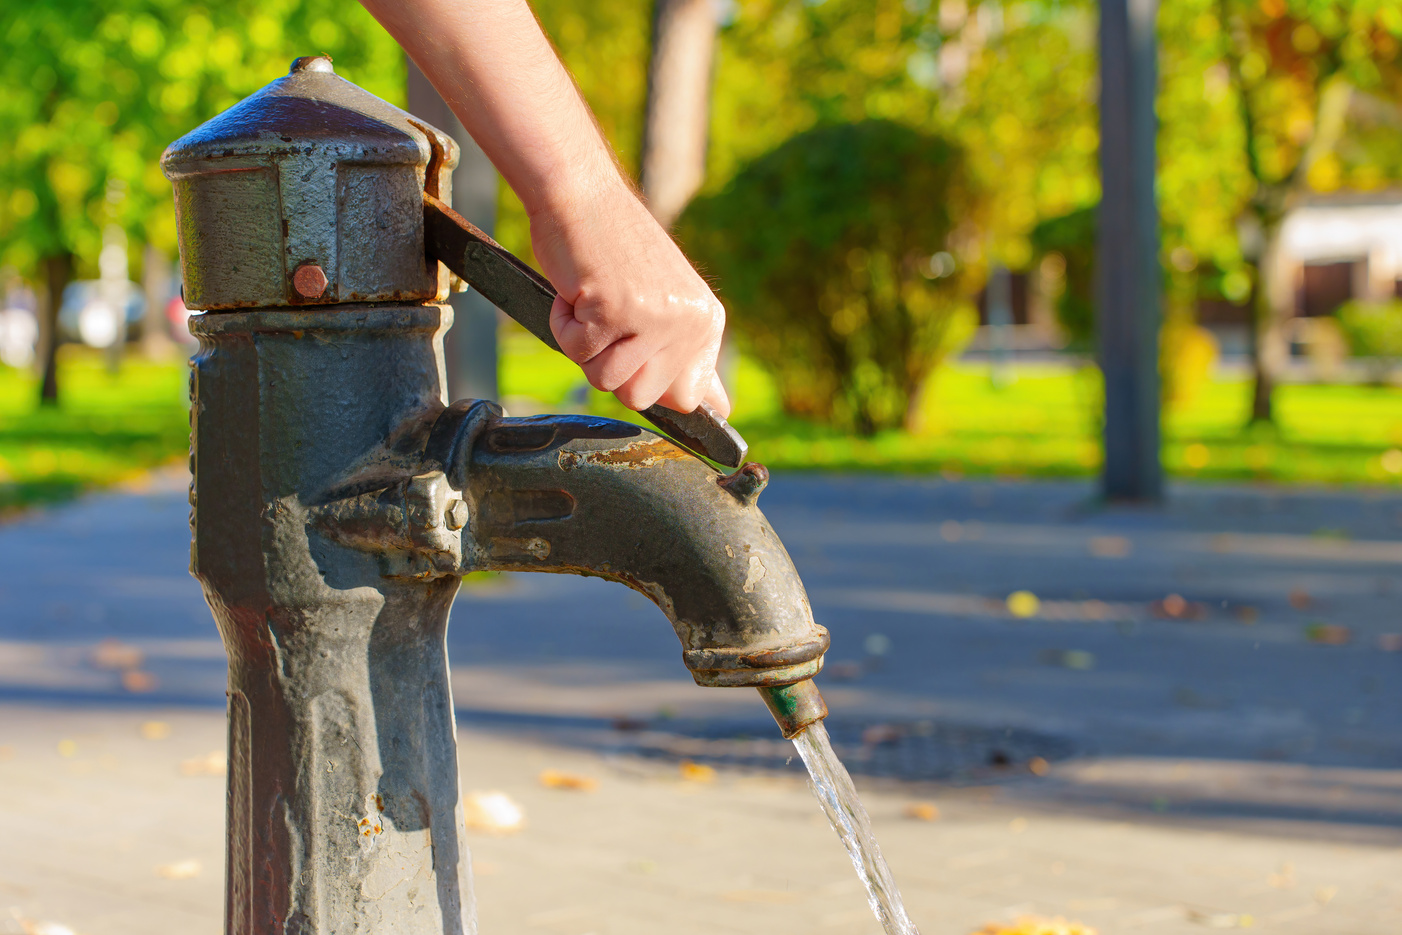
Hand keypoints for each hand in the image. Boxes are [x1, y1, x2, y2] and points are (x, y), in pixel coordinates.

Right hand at [530, 180, 729, 417]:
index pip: (688, 398)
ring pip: (605, 381)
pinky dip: (562, 324)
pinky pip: (575, 352)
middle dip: (611, 364)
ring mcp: (654, 318)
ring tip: (593, 301)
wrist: (582, 194)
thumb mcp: (667, 302)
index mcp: (707, 321)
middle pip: (640, 398)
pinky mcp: (613, 311)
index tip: (636, 341)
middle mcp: (688, 322)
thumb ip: (691, 357)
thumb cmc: (615, 248)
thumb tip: (721, 410)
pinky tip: (577, 289)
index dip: (649, 378)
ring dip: (584, 345)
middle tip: (609, 316)